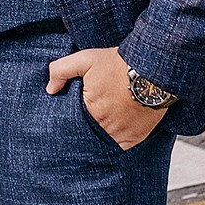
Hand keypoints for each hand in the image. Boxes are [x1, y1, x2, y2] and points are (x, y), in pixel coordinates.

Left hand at [47, 45, 168, 148]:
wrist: (153, 69)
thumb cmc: (120, 64)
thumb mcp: (85, 60)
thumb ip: (61, 71)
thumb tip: (50, 89)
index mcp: (89, 111)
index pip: (73, 122)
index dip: (74, 116)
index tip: (79, 110)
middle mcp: (104, 127)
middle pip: (89, 131)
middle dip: (89, 124)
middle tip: (94, 114)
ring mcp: (121, 135)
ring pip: (104, 139)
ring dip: (103, 132)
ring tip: (106, 119)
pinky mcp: (135, 138)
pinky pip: (121, 144)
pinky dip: (118, 137)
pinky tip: (118, 125)